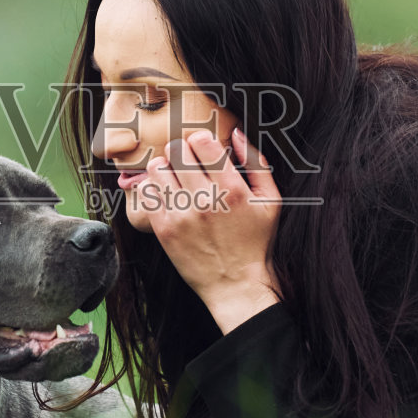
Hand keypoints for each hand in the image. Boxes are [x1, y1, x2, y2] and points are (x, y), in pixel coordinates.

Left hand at [139, 127, 282, 332]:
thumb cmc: (256, 242)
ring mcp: (182, 216)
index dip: (201, 140)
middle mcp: (205, 200)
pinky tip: (167, 196)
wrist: (237, 285)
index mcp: (232, 189)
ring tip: (175, 179)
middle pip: (175, 150)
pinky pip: (147, 193)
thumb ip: (257, 163)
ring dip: (165, 168)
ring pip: (156, 168)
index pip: (201, 141)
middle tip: (188, 164)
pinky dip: (154, 189)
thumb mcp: (271, 201)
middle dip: (181, 152)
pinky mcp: (164, 230)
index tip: (203, 151)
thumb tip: (236, 133)